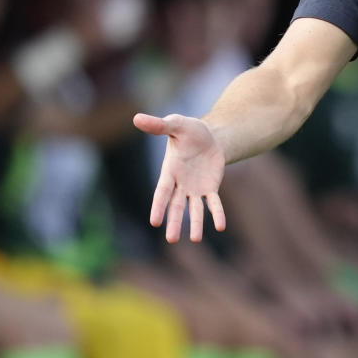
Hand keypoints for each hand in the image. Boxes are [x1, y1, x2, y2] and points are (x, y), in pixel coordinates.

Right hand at [133, 113, 226, 242]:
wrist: (209, 135)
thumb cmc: (189, 130)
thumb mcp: (176, 124)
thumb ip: (159, 125)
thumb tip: (136, 117)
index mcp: (169, 171)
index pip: (162, 192)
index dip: (158, 206)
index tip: (154, 222)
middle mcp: (180, 184)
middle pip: (176, 206)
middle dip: (174, 222)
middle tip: (171, 240)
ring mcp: (195, 188)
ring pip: (194, 209)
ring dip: (195, 223)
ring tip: (195, 239)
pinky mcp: (210, 188)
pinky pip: (213, 203)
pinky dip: (217, 213)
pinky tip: (221, 226)